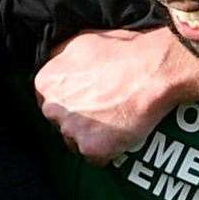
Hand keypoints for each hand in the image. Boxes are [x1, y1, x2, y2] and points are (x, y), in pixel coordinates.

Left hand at [34, 28, 182, 163]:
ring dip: (92, 137)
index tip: (86, 99)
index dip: (69, 101)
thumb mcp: (82, 40)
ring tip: (115, 123)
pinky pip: (96, 159)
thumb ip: (60, 56)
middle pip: (60, 122)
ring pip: (76, 142)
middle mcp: (53, 108)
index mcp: (46, 81)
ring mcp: (71, 130)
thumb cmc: (123, 53)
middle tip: (103, 111)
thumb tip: (56, 63)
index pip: (47, 100)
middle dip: (78, 120)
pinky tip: (121, 137)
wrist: (153, 72)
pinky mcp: (92, 148)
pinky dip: (108, 152)